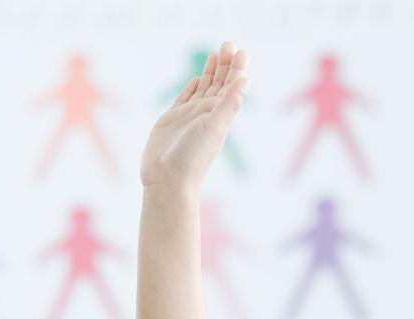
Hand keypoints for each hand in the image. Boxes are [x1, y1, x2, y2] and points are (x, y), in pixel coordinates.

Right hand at [140, 41, 249, 193]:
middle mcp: (206, 114)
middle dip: (225, 64)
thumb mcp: (214, 127)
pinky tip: (195, 79)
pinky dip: (192, 88)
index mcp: (219, 114)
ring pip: (203, 88)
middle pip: (219, 84)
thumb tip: (246, 79)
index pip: (232, 87)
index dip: (237, 69)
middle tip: (229, 44)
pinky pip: (185, 98)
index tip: (241, 52)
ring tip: (217, 53)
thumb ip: (230, 103)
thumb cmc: (192, 158)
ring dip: (210, 72)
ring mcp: (189, 116)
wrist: (167, 179)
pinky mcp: (172, 120)